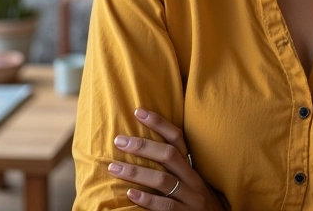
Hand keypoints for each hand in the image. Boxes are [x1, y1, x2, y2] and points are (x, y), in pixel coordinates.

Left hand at [110, 108, 225, 210]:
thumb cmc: (198, 202)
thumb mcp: (192, 181)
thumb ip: (175, 168)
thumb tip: (146, 148)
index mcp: (193, 166)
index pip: (177, 137)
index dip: (159, 123)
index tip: (138, 111)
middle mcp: (193, 179)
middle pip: (169, 156)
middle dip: (142, 146)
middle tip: (119, 141)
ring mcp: (190, 198)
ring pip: (163, 181)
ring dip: (136, 173)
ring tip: (114, 168)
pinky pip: (166, 206)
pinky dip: (147, 200)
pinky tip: (130, 194)